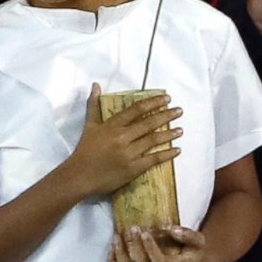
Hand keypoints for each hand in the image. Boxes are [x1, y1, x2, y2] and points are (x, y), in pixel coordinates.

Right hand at [65, 84, 180, 198]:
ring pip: (153, 140)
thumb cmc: (84, 150)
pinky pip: (153, 159)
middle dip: (165, 115)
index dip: (152, 103)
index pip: (136, 110)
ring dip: (169, 134)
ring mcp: (129, 153)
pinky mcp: (133, 168)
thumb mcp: (89, 125)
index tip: (165, 98)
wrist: (80, 175)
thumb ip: (93, 105)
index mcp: (112, 125)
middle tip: (179, 110)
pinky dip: (166, 154)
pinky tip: (177, 150)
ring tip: (181, 130)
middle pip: (148, 123)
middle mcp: (122, 137)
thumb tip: (96, 85)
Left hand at [109, 223, 214, 261]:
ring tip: (117, 236)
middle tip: (132, 228)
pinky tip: (111, 248)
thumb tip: (172, 229)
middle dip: (134, 245)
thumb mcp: (199, 242)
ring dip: (120, 254)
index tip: (144, 232)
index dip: (150, 248)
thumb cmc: (196, 253)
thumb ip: (188, 235)